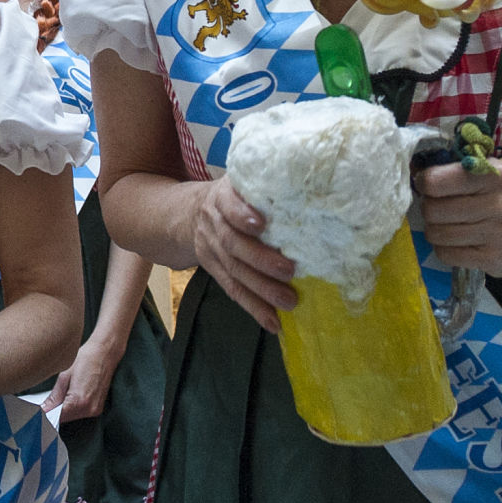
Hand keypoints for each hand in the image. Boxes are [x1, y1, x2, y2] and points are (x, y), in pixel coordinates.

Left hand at [42, 335, 121, 422]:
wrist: (105, 352)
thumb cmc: (85, 359)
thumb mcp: (64, 376)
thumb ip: (54, 397)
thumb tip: (43, 410)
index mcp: (79, 401)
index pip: (57, 417)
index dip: (46, 415)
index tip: (38, 411)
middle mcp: (89, 409)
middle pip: (65, 419)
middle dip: (54, 413)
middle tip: (45, 403)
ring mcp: (95, 410)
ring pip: (72, 417)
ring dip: (63, 411)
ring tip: (59, 397)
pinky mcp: (98, 408)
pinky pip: (80, 413)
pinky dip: (72, 408)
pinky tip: (69, 397)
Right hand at [193, 176, 295, 332]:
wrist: (189, 214)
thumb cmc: (232, 195)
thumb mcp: (239, 181)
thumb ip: (264, 182)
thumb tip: (312, 185)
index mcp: (221, 197)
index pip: (227, 204)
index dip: (241, 214)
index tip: (260, 223)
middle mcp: (213, 223)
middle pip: (233, 243)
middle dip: (260, 259)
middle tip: (290, 270)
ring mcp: (212, 250)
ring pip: (235, 271)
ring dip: (261, 289)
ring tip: (289, 302)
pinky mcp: (215, 271)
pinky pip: (233, 291)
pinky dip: (253, 307)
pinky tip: (272, 321)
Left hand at [414, 160, 501, 276]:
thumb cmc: (491, 194)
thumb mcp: (477, 172)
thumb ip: (446, 167)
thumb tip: (408, 167)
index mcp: (497, 174)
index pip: (436, 181)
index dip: (424, 183)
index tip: (427, 185)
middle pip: (434, 210)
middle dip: (428, 208)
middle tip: (436, 207)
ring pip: (438, 234)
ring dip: (433, 230)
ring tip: (445, 224)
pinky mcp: (498, 260)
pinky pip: (447, 255)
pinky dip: (443, 248)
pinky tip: (456, 241)